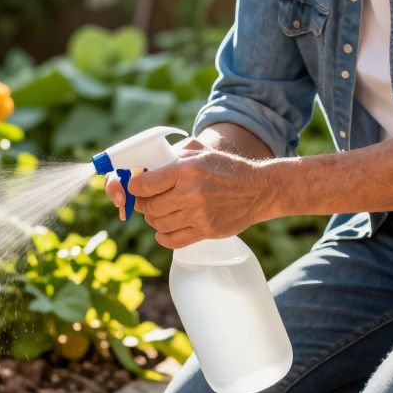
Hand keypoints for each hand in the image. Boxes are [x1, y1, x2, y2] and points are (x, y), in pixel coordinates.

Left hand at [108, 141, 280, 248]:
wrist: (259, 190)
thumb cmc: (226, 168)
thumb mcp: (200, 152)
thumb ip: (172, 156)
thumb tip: (143, 166)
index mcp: (185, 170)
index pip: (143, 184)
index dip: (133, 187)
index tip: (134, 187)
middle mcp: (190, 193)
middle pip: (148, 206)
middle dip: (141, 204)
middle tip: (145, 200)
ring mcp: (198, 215)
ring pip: (158, 224)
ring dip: (153, 219)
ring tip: (158, 212)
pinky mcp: (205, 231)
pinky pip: (172, 240)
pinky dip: (163, 237)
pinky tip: (163, 230)